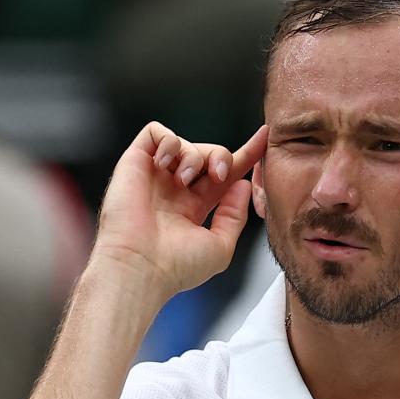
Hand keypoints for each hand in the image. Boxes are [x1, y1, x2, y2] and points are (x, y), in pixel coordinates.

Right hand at [92, 122, 267, 302]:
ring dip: (195, 155)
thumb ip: (235, 214)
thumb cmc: (176, 266)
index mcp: (194, 207)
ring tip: (186, 179)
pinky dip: (168, 141)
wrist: (140, 267)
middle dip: (222, 157)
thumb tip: (243, 185)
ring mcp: (154, 176)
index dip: (246, 155)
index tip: (265, 137)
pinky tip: (166, 164)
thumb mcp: (220, 246)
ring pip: (184, 143)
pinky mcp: (134, 163)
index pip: (224, 174)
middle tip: (219, 176)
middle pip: (208, 154)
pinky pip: (155, 132)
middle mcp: (174, 189)